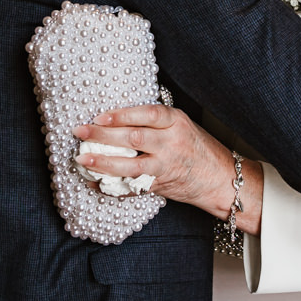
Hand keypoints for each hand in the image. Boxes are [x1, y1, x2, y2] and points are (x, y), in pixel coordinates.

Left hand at [73, 105, 258, 229]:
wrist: (220, 178)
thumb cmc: (197, 147)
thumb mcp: (181, 124)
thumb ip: (154, 120)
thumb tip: (115, 117)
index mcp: (176, 122)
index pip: (147, 114)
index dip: (122, 115)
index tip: (99, 116)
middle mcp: (171, 143)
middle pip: (134, 138)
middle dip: (103, 135)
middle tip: (80, 132)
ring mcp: (166, 166)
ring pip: (131, 165)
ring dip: (103, 162)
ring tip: (82, 159)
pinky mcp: (161, 185)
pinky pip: (133, 186)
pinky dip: (112, 186)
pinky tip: (95, 182)